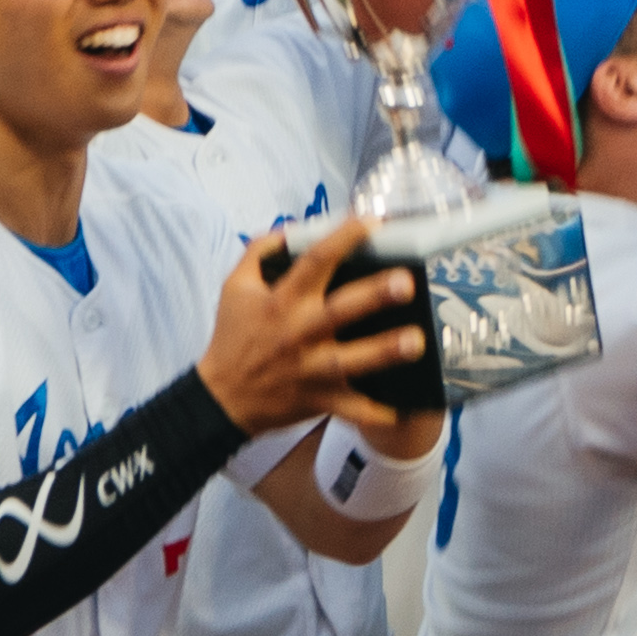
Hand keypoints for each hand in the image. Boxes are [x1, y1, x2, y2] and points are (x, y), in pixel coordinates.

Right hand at [212, 214, 434, 444]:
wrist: (220, 397)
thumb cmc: (232, 337)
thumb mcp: (234, 287)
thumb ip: (258, 251)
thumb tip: (289, 228)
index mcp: (282, 301)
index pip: (315, 261)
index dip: (343, 238)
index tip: (371, 222)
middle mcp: (299, 333)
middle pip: (341, 310)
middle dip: (374, 296)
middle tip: (406, 283)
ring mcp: (310, 369)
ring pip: (352, 360)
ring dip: (384, 351)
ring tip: (416, 341)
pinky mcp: (318, 399)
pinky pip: (352, 409)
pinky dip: (377, 413)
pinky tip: (405, 411)